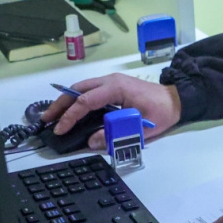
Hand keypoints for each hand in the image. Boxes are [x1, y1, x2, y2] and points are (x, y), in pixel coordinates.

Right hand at [40, 73, 180, 149]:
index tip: (60, 130)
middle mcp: (110, 81)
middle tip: (46, 120)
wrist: (176, 100)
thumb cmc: (161, 112)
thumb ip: (115, 134)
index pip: (85, 101)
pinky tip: (69, 111)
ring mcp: (110, 82)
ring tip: (53, 117)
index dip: (70, 116)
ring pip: (81, 88)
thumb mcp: (140, 127)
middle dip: (60, 105)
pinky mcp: (112, 86)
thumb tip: (91, 141)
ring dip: (66, 102)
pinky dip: (75, 100)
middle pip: (77, 90)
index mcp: (116, 87)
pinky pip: (88, 91)